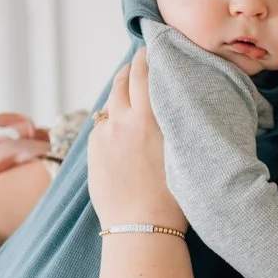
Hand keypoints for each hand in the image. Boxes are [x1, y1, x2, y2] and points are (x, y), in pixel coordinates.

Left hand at [88, 48, 187, 231]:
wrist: (140, 229)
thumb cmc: (173, 198)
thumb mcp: (184, 153)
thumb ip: (175, 122)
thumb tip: (174, 99)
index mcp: (147, 119)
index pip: (144, 72)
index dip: (147, 56)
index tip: (152, 47)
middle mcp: (121, 122)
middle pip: (122, 80)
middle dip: (131, 68)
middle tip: (142, 62)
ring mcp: (103, 137)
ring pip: (109, 103)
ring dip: (120, 93)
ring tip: (131, 93)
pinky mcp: (93, 153)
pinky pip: (101, 126)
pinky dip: (112, 119)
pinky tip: (121, 127)